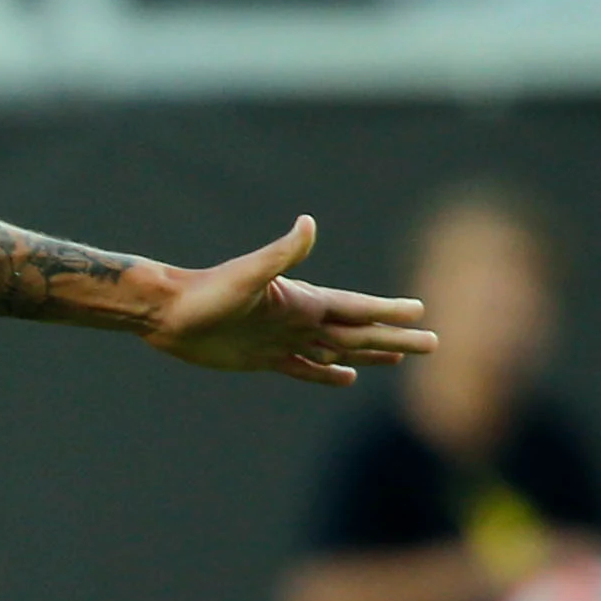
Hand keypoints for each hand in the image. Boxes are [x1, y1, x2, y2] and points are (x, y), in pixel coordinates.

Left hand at [140, 218, 433, 386]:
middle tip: (433, 343)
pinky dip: (326, 374)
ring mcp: (282, 339)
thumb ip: (282, 254)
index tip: (420, 311)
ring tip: (398, 358)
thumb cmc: (204, 292)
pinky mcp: (262, 358)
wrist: (166, 313)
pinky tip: (346, 377)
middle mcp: (298, 319)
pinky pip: (303, 368)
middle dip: (394, 337)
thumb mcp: (247, 274)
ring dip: (369, 354)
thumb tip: (308, 223)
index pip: (356, 307)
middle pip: (357, 332)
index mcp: (302, 300)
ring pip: (336, 350)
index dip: (388, 311)